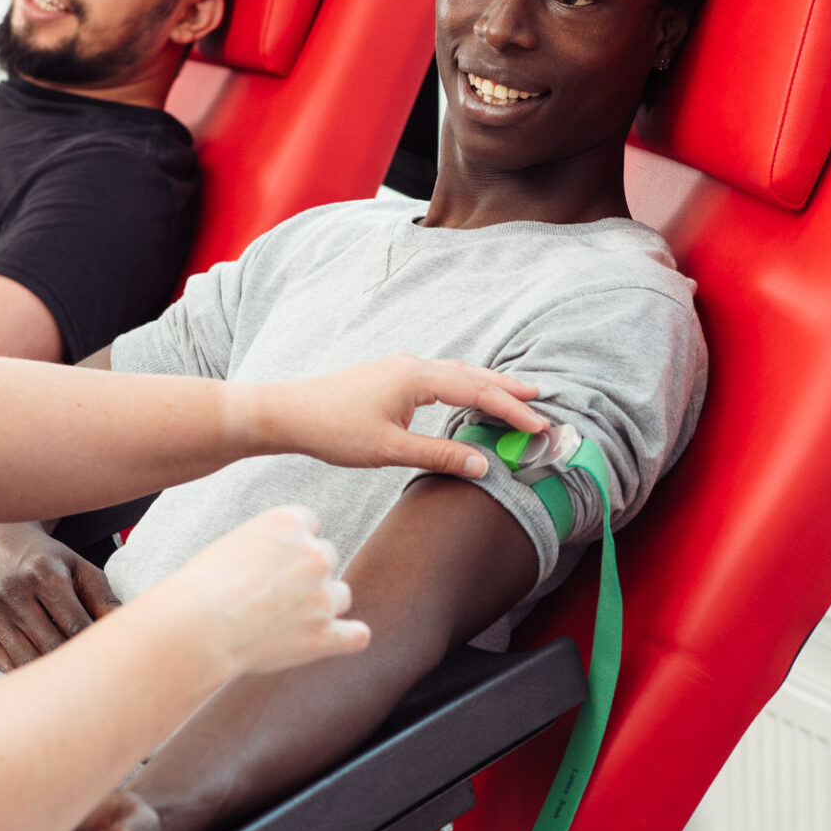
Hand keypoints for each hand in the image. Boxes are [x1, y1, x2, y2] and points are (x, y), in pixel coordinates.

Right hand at [0, 523, 120, 671]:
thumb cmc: (42, 560)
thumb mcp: (78, 567)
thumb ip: (103, 598)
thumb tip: (124, 631)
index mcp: (44, 575)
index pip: (76, 626)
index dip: (95, 648)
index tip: (108, 659)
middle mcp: (15, 595)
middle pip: (53, 648)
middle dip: (75, 665)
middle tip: (94, 675)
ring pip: (30, 663)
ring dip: (52, 676)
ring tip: (71, 679)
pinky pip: (7, 669)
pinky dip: (28, 678)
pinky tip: (43, 675)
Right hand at [160, 505, 369, 678]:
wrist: (199, 626)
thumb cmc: (202, 585)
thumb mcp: (232, 544)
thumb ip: (265, 547)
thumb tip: (275, 565)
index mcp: (289, 522)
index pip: (309, 523)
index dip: (291, 544)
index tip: (275, 559)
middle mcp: (314, 554)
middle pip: (326, 558)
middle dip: (305, 574)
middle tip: (274, 592)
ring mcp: (323, 596)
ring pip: (341, 595)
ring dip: (321, 605)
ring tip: (288, 619)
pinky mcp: (323, 635)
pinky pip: (355, 635)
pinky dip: (348, 637)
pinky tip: (339, 637)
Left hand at [249, 355, 548, 478]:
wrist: (289, 413)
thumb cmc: (333, 429)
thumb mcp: (389, 450)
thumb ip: (438, 455)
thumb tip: (482, 464)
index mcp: (416, 378)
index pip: (476, 392)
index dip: (510, 410)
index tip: (539, 425)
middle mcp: (412, 366)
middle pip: (472, 375)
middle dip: (507, 390)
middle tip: (541, 401)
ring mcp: (400, 369)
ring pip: (456, 373)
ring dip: (487, 385)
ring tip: (516, 395)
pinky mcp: (390, 378)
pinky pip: (439, 378)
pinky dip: (464, 386)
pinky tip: (468, 397)